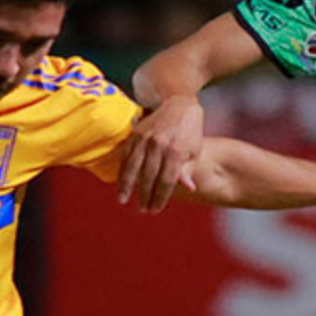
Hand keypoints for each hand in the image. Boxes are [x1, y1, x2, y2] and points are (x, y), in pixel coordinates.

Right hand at [117, 97, 201, 211]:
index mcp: (176, 152)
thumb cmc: (190, 132)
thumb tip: (188, 188)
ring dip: (127, 185)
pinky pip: (126, 155)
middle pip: (149, 177)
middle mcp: (159, 145)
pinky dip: (122, 170)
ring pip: (133, 166)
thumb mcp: (194, 151)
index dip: (160, 197)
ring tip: (123, 200)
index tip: (155, 209)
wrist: (179, 105)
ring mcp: (145, 139)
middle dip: (145, 195)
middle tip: (142, 210)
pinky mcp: (136, 134)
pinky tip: (120, 182)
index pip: (166, 181)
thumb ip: (187, 170)